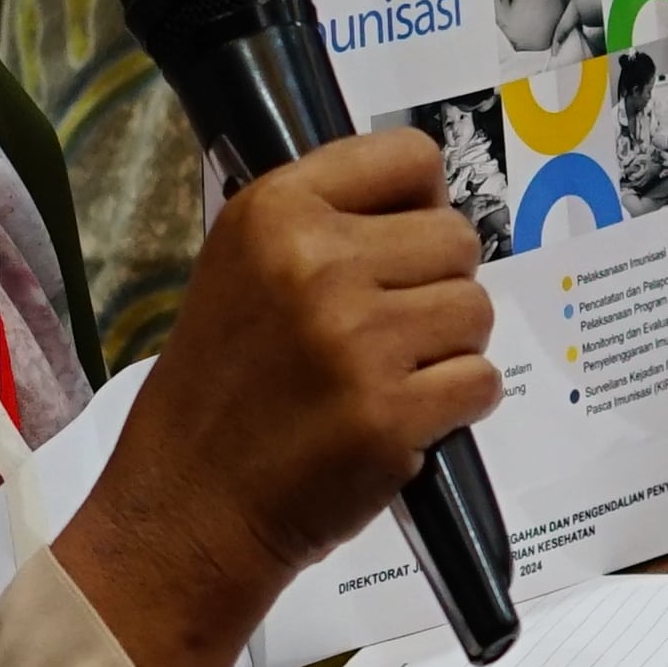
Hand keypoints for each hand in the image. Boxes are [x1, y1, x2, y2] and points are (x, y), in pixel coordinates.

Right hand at [61, 132, 497, 666]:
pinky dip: (455, 406)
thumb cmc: (220, 388)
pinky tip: (400, 420)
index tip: (398, 248)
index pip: (410, 157)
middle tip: (387, 334)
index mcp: (275, 210)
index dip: (420, 204)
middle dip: (436, 287)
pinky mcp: (391, 415)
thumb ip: (325, 225)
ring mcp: (358, 340)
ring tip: (387, 379)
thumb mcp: (240, 270)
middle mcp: (317, 262)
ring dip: (448, 349)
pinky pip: (480, 382)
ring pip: (476, 311)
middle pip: (457, 239)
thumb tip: (429, 203)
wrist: (187, 509)